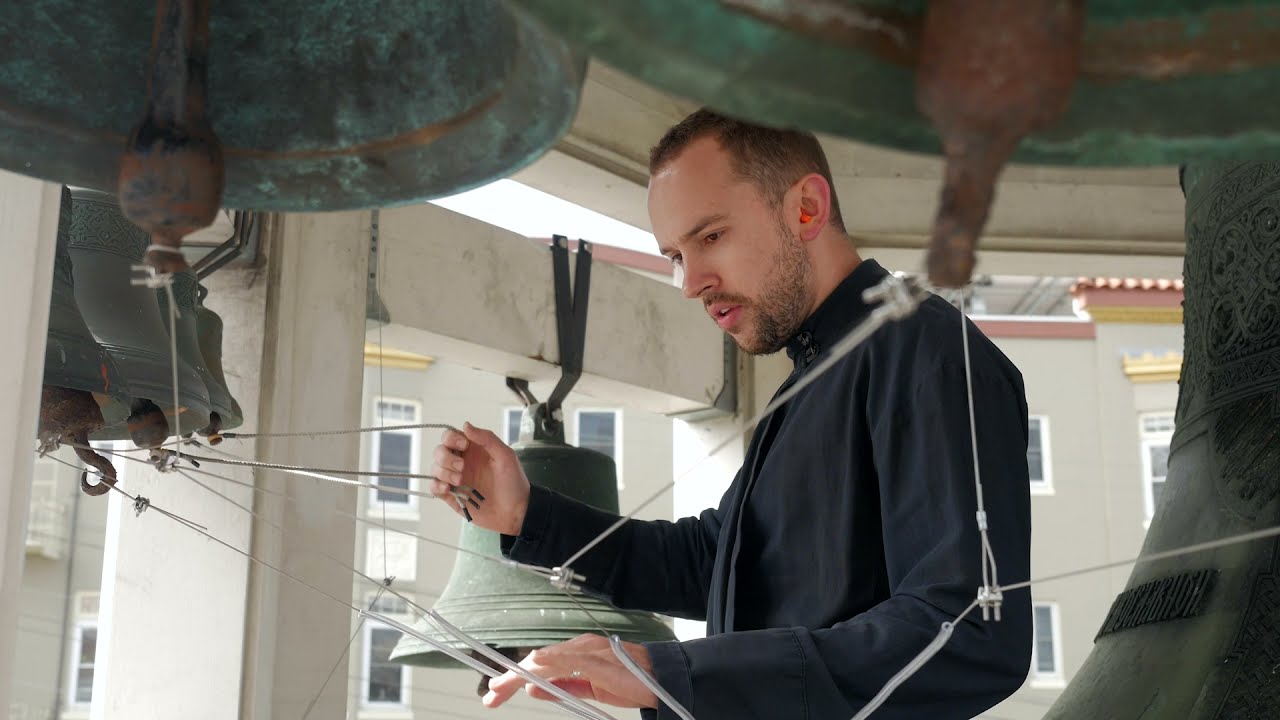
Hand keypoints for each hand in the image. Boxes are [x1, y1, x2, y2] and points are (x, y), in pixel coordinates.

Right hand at [430, 422, 529, 535]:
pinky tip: (448, 489)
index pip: (450, 436)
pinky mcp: (452, 496)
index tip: (464, 446)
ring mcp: (455, 479)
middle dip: (446, 458)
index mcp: (473, 450)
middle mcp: (461, 462)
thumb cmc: (513, 482)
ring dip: (443, 472)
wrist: (515, 512)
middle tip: (462, 467)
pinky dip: (436, 486)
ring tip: (460, 481)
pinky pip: (434, 487)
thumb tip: (466, 425)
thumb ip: (487, 438)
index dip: (451, 438)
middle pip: (439, 451)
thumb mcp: (505, 456)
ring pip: (435, 468)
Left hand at [483, 634, 658, 709]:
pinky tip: (537, 661)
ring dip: (523, 672)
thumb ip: (562, 688)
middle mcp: (579, 648)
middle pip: (537, 661)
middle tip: (492, 695)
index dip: (514, 678)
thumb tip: (532, 689)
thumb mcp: (589, 690)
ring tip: (503, 683)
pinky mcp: (601, 658)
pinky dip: (554, 658)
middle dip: (511, 678)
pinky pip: (573, 658)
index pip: (538, 666)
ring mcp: (589, 650)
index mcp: (575, 654)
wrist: (661, 681)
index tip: (496, 694)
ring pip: (548, 659)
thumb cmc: (629, 681)